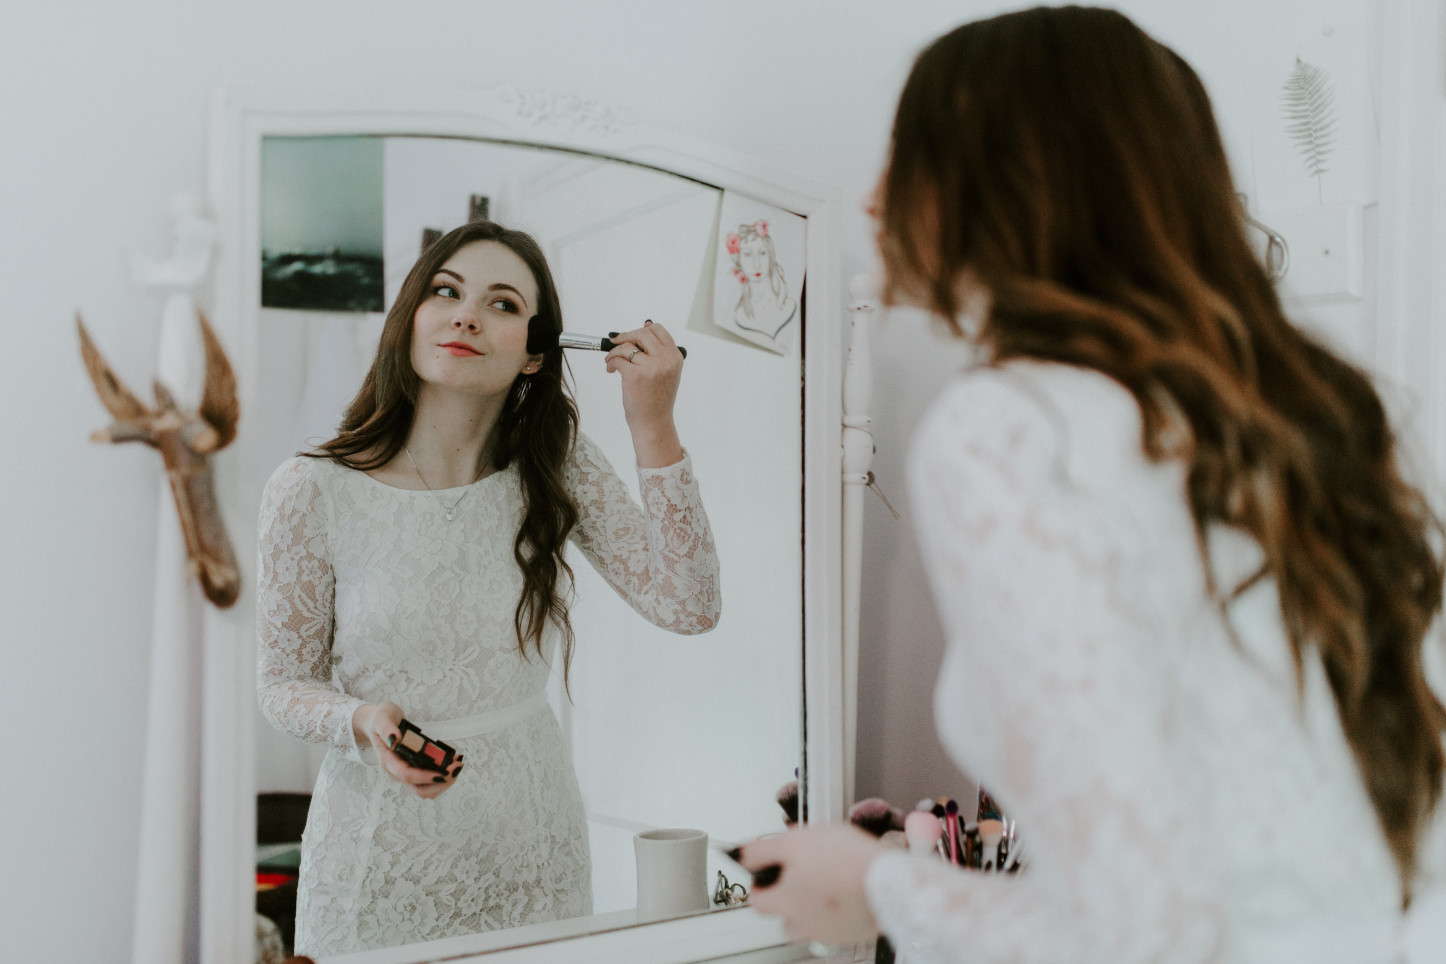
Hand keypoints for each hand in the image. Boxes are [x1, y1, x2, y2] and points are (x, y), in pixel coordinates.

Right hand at [352, 702, 464, 799]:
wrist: (378, 723)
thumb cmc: (380, 719)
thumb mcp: (381, 718)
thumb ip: (386, 728)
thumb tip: (394, 739)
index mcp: (388, 761)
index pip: (407, 775)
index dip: (426, 777)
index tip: (443, 773)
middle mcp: (396, 773)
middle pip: (420, 789)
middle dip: (441, 781)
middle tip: (457, 765)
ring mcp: (406, 774)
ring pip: (427, 790)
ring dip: (445, 781)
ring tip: (457, 763)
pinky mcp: (414, 772)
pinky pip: (430, 781)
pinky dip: (444, 776)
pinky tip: (452, 762)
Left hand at [605, 320, 683, 466]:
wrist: (653, 423)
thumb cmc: (657, 400)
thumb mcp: (666, 373)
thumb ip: (659, 352)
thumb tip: (645, 325)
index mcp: (675, 357)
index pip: (659, 330)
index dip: (643, 329)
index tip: (632, 335)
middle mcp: (666, 360)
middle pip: (642, 333)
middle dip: (625, 336)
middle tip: (616, 343)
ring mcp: (651, 367)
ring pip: (627, 345)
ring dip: (614, 351)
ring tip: (611, 361)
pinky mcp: (635, 375)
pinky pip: (617, 359)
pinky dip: (610, 362)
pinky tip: (611, 370)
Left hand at [737, 823, 887, 945]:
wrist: (890, 881)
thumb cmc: (847, 861)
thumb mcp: (796, 841)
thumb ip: (763, 849)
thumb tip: (742, 854)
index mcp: (784, 903)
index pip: (756, 900)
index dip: (759, 882)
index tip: (766, 869)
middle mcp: (802, 925)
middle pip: (782, 915)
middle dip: (787, 894)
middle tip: (802, 870)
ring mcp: (828, 933)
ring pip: (808, 922)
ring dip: (810, 906)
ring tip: (826, 881)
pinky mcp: (852, 933)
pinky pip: (834, 924)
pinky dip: (835, 910)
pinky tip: (846, 889)